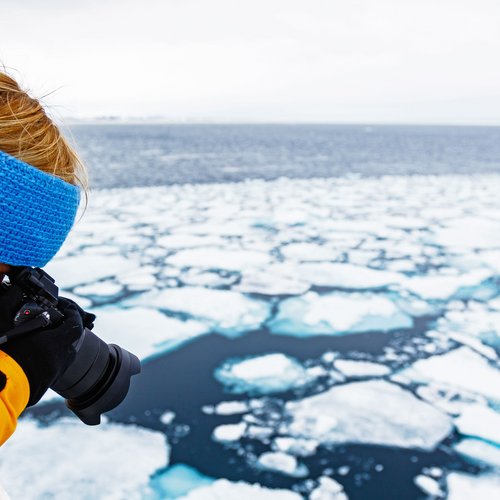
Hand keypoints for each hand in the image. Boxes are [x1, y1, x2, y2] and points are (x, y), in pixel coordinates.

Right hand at [0, 285, 95, 405]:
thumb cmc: (0, 356)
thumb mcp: (3, 325)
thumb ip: (10, 305)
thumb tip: (15, 292)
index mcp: (55, 343)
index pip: (76, 324)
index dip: (73, 313)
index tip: (67, 307)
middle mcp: (61, 359)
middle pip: (73, 340)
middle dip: (67, 328)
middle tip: (55, 320)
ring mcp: (55, 373)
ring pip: (66, 354)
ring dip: (59, 343)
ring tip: (44, 336)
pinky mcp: (47, 383)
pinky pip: (56, 365)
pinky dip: (51, 356)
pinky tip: (36, 352)